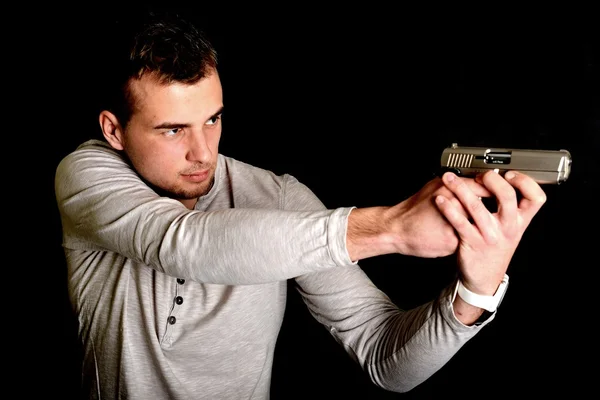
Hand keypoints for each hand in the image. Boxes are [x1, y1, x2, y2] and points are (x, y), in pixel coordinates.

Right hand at [387, 176, 491, 257]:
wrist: (397, 229)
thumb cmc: (414, 209)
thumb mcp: (433, 188)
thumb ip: (454, 184)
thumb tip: (474, 180)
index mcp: (449, 189)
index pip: (482, 187)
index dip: (495, 190)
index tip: (502, 192)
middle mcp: (453, 205)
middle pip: (484, 206)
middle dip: (493, 209)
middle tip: (499, 210)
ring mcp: (453, 224)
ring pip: (479, 224)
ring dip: (485, 225)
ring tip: (488, 225)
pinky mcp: (452, 241)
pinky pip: (470, 238)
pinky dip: (472, 237)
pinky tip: (474, 237)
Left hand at [435, 170, 546, 294]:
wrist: (484, 278)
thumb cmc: (494, 249)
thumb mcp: (511, 231)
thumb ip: (511, 210)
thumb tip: (501, 180)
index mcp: (520, 222)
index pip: (535, 198)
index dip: (525, 182)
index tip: (510, 174)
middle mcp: (508, 228)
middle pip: (507, 197)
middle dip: (492, 180)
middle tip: (479, 175)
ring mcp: (490, 236)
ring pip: (477, 207)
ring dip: (460, 188)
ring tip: (449, 179)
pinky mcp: (472, 243)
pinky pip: (459, 222)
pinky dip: (448, 208)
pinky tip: (440, 200)